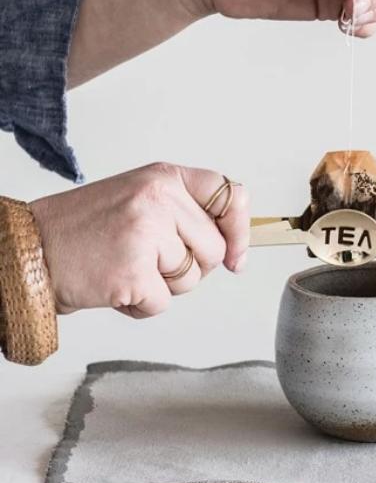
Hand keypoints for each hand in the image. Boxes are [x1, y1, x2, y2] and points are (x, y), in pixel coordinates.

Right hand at [29, 163, 249, 317]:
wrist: (30, 250)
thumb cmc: (86, 229)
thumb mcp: (140, 199)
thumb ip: (185, 212)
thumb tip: (234, 247)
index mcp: (163, 178)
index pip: (228, 194)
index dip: (238, 228)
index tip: (236, 254)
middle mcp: (159, 199)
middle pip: (214, 248)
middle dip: (190, 265)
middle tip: (147, 257)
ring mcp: (146, 234)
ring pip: (192, 278)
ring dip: (164, 285)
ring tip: (127, 266)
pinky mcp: (134, 271)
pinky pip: (163, 302)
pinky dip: (141, 305)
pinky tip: (115, 285)